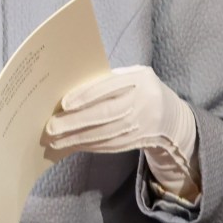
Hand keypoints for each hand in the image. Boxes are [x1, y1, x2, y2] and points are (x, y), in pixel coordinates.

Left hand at [45, 65, 199, 200]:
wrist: (170, 114)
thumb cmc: (139, 89)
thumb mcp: (131, 76)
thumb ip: (107, 80)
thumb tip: (71, 90)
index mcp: (140, 79)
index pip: (110, 87)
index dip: (86, 96)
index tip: (64, 104)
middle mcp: (144, 102)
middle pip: (106, 113)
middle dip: (76, 121)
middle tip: (52, 126)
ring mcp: (143, 124)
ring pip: (106, 133)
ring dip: (78, 138)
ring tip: (56, 140)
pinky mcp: (138, 141)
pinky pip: (110, 145)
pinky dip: (90, 146)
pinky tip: (74, 145)